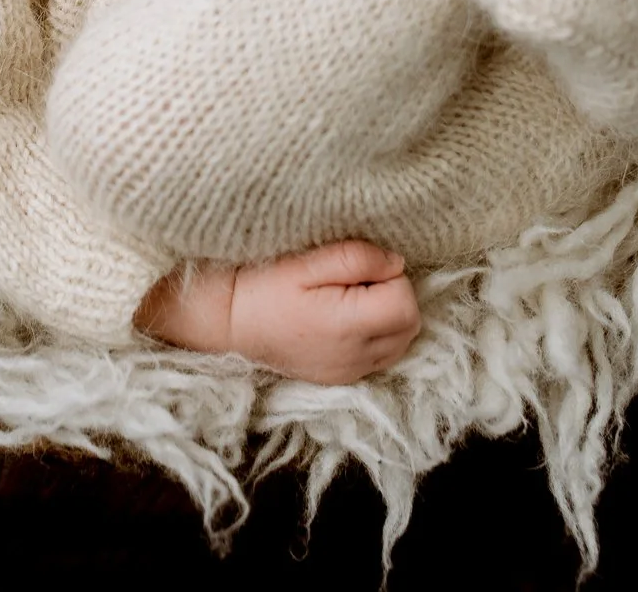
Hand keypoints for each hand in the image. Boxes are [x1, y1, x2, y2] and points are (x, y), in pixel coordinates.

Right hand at [134, 239, 419, 384]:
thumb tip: (396, 263)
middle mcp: (355, 357)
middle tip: (356, 281)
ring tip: (350, 299)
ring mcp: (350, 372)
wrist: (228, 322)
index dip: (390, 277)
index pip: (405, 303)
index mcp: (347, 326)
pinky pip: (381, 356)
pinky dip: (376, 336)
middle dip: (393, 296)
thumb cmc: (263, 286)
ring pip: (400, 342)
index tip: (359, 268)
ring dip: (387, 317)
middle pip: (409, 325)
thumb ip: (357, 259)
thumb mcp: (307, 263)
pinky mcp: (342, 378)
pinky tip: (346, 320)